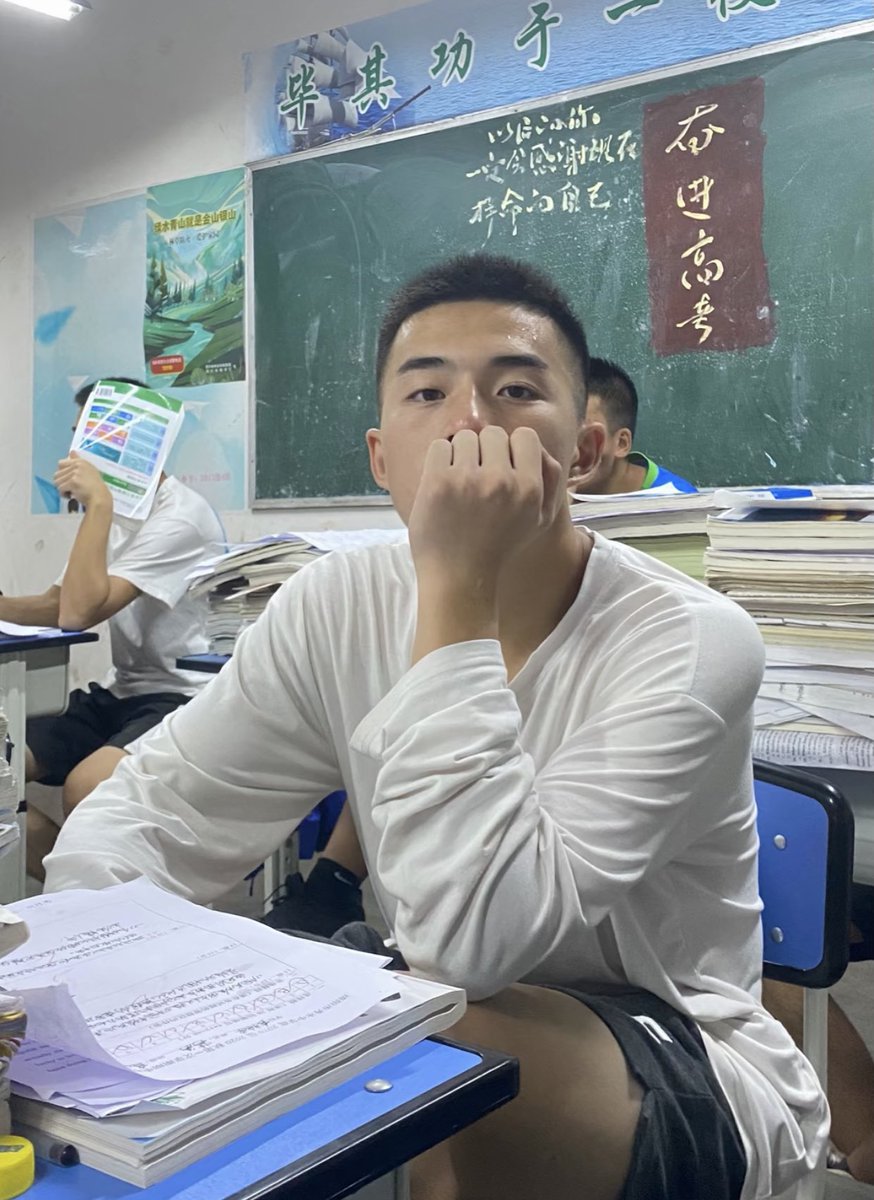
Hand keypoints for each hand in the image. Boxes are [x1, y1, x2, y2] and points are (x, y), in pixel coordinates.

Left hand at [53, 452, 109, 509]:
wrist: (100, 497)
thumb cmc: (95, 486)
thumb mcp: (89, 470)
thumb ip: (78, 461)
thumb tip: (71, 451)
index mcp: (80, 461)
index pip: (61, 463)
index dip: (63, 473)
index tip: (69, 479)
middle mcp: (77, 465)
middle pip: (57, 474)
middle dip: (62, 482)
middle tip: (71, 488)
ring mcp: (75, 473)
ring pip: (57, 481)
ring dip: (62, 489)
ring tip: (71, 492)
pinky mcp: (73, 482)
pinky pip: (60, 489)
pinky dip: (64, 494)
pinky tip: (71, 496)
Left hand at [407, 426, 564, 591]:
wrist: (458, 577)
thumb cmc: (498, 547)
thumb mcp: (539, 521)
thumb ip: (549, 481)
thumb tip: (541, 449)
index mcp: (529, 489)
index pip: (525, 436)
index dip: (512, 449)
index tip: (502, 468)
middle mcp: (501, 481)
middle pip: (493, 434)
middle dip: (484, 452)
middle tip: (477, 478)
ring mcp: (467, 480)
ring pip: (465, 437)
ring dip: (460, 455)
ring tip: (460, 484)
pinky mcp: (438, 483)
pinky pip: (440, 446)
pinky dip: (439, 461)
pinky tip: (443, 484)